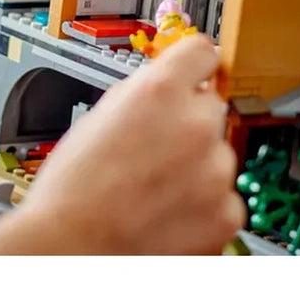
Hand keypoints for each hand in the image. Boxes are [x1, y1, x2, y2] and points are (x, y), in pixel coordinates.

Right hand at [0, 34, 243, 253]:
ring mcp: (216, 170)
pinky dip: (204, 205)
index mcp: (160, 90)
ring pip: (218, 153)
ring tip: (153, 187)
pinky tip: (166, 212)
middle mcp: (196, 123)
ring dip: (196, 165)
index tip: (192, 74)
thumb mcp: (99, 114)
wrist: (71, 247)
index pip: (203, 52)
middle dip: (188, 122)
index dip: (192, 65)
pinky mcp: (227, 212)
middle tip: (156, 147)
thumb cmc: (73, 187)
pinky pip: (225, 196)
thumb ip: (143, 92)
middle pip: (210, 106)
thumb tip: (168, 84)